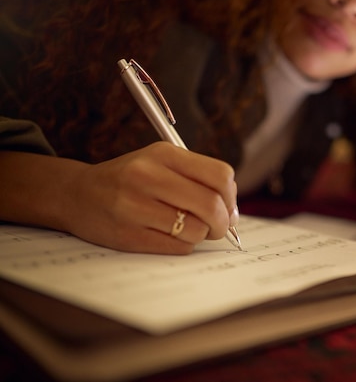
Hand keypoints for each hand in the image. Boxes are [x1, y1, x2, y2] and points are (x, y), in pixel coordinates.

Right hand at [62, 142, 238, 253]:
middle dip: (223, 222)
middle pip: (211, 205)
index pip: (220, 176)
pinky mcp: (128, 234)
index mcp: (163, 154)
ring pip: (196, 229)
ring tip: (189, 229)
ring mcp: (136, 206)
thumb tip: (233, 212)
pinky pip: (178, 247)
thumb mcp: (159, 162)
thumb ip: (196, 177)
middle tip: (219, 227)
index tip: (228, 207)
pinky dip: (184, 245)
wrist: (77, 194)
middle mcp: (148, 176)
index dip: (231, 197)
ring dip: (201, 235)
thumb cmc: (129, 179)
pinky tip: (170, 236)